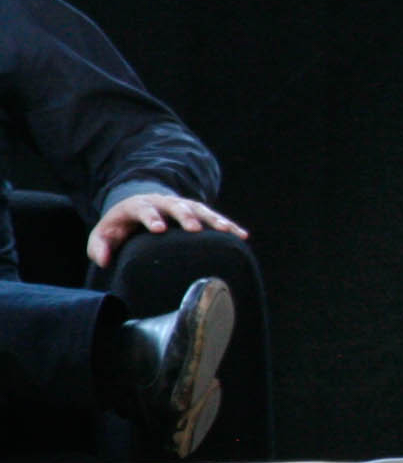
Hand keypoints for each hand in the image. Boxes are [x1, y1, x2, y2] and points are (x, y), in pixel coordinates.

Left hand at [87, 193, 248, 268]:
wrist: (139, 207)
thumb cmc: (120, 226)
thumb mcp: (104, 234)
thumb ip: (99, 246)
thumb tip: (104, 260)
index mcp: (139, 206)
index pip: (146, 210)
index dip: (152, 218)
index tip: (159, 228)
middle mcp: (164, 202)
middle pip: (177, 207)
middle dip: (186, 217)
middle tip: (194, 229)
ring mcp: (183, 205)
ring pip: (201, 209)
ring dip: (214, 220)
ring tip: (226, 231)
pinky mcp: (197, 212)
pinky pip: (215, 217)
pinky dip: (228, 225)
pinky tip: (242, 236)